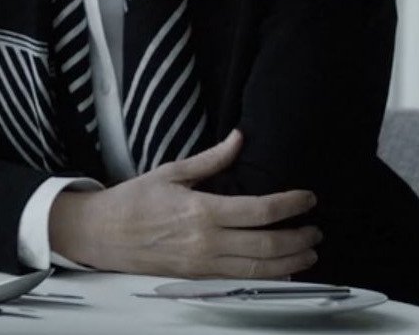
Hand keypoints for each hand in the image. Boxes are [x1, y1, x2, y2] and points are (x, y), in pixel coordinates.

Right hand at [47, 129, 321, 277]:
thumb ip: (212, 159)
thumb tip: (239, 138)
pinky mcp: (198, 278)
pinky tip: (282, 270)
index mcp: (202, 210)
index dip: (290, 205)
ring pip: (258, 268)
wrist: (102, 234)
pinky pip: (241, 279)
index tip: (308, 198)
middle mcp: (206, 241)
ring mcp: (203, 264)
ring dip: (291, 262)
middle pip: (267, 245)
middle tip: (316, 229)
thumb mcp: (172, 171)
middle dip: (299, 238)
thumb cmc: (133, 201)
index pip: (259, 210)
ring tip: (309, 252)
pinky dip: (267, 276)